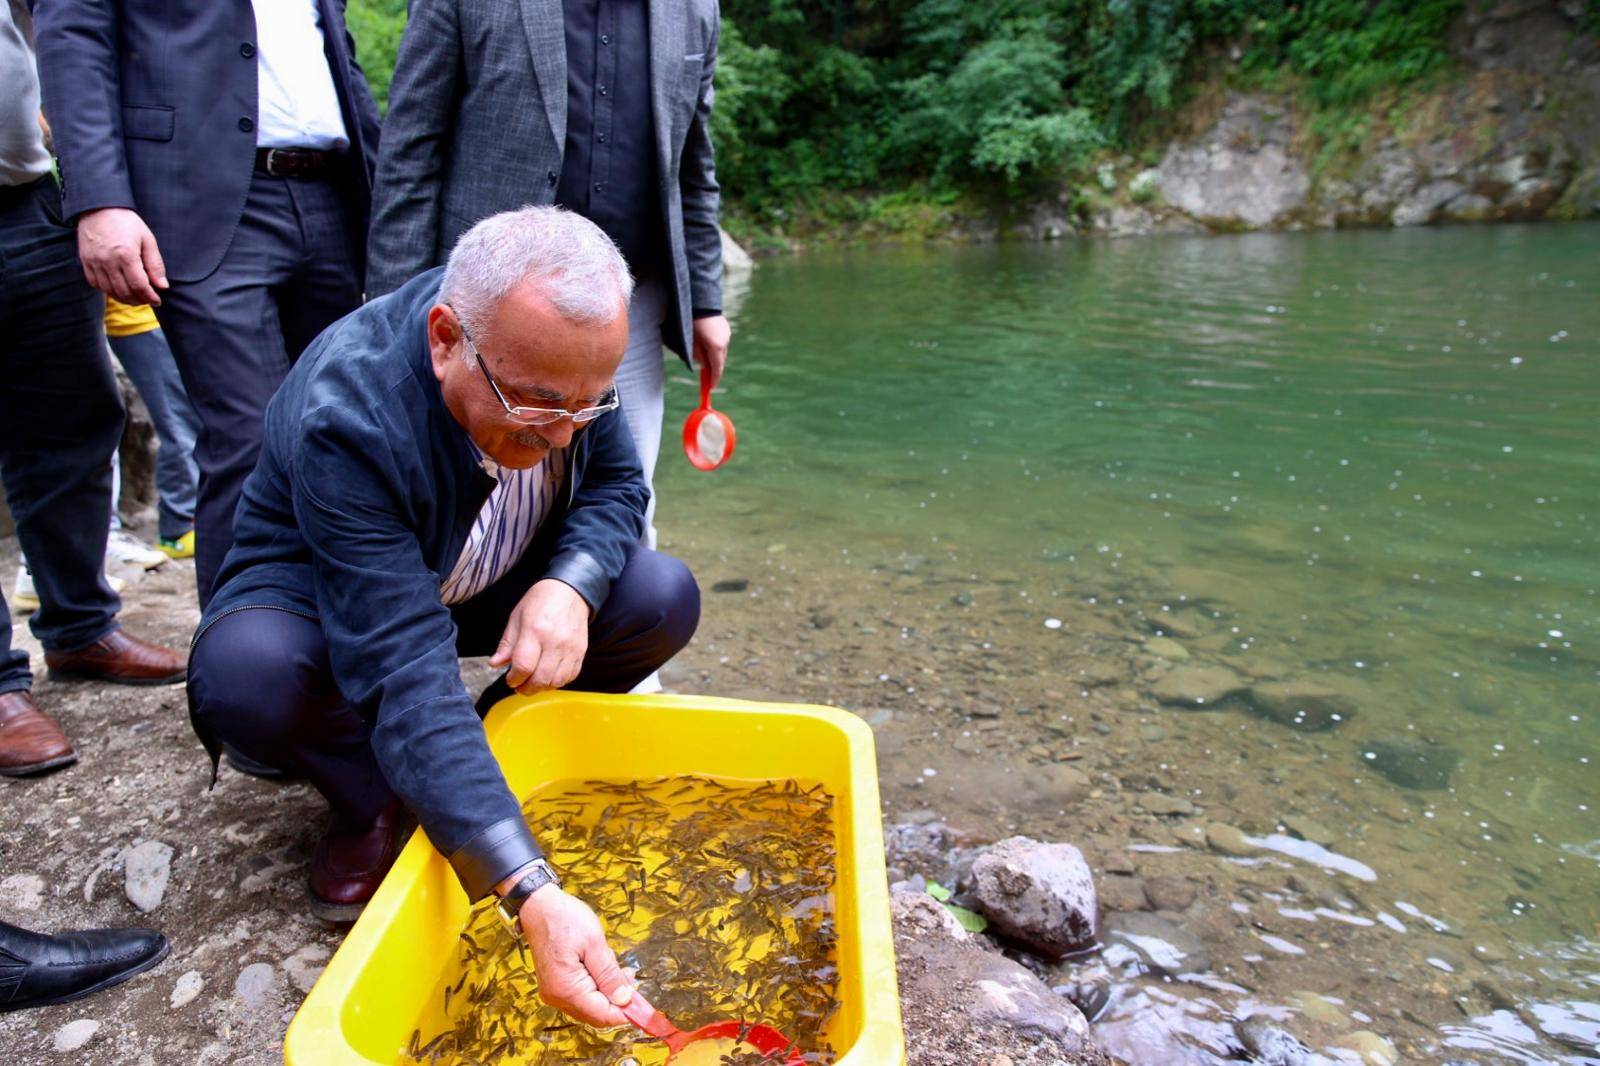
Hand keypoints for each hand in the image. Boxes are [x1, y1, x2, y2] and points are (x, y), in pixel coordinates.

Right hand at [76, 207, 167, 305]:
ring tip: (135, 297)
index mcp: (126, 255)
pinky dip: (108, 291)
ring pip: (109, 291)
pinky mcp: (85, 261)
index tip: (158, 301)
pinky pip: (95, 284)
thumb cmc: (126, 222)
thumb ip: (155, 264)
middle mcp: (108, 261)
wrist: (98, 207)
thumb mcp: (147, 239)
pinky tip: (118, 288)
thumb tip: (163, 286)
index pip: (140, 286)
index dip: (150, 297)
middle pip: (124, 292)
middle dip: (139, 300)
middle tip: (147, 299)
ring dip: (124, 298)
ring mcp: (94, 262)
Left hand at [489, 579, 589, 692]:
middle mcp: (555, 642)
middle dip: (526, 688)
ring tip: (533, 681)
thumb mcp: (516, 617)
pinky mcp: (581, 652)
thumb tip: (495, 663)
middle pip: (541, 679)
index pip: (523, 666)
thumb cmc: (541, 602)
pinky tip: (549, 675)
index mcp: (535, 631)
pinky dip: (557, 681)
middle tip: (519, 685)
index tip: (510, 679)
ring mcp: (570, 648)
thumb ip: (507, 644)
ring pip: (556, 681)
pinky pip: (570, 676)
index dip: (513, 679)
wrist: (570, 592)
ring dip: (542, 687)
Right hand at [518, 884, 634, 1026]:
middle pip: (596, 1013)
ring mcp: (554, 992)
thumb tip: (624, 1000)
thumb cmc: (564, 919)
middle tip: (630, 976)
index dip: (625, 1011)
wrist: (539, 906)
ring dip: (607, 990)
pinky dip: (595, 985)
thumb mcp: (594, 943)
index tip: (643, 1003)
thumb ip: (610, 975)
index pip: (602, 1015)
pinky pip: (580, 995)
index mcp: (566, 988)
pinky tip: (600, 966)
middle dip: (617, 998)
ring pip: (589, 1005)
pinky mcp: (555, 985)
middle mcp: (557, 996)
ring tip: (614, 964)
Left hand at [692, 314, 730, 391]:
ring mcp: (726, 334)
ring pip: (721, 351)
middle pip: (720, 360)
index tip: (711, 388)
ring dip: (715, 357)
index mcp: (716, 347)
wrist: (700, 301)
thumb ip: (698, 356)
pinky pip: (722, 342)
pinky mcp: (725, 328)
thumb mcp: (691, 342)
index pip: (717, 368)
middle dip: (714, 368)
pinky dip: (716, 347)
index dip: (713, 379)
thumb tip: (704, 365)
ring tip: (706, 360)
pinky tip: (708, 345)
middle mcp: (724, 341)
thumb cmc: (691, 322)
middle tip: (707, 377)